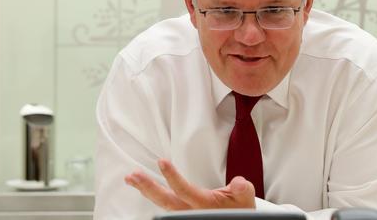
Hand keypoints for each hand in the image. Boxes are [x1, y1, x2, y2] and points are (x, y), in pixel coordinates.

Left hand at [125, 158, 255, 210]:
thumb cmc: (240, 208)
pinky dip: (151, 196)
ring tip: (132, 179)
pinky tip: (142, 188)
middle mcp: (192, 211)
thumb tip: (238, 182)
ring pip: (161, 204)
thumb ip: (242, 189)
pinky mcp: (182, 212)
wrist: (237, 219)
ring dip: (146, 191)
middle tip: (134, 175)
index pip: (185, 190)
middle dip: (149, 187)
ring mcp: (185, 213)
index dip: (172, 177)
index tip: (162, 162)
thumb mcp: (245, 197)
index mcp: (205, 204)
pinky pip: (163, 206)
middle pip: (166, 201)